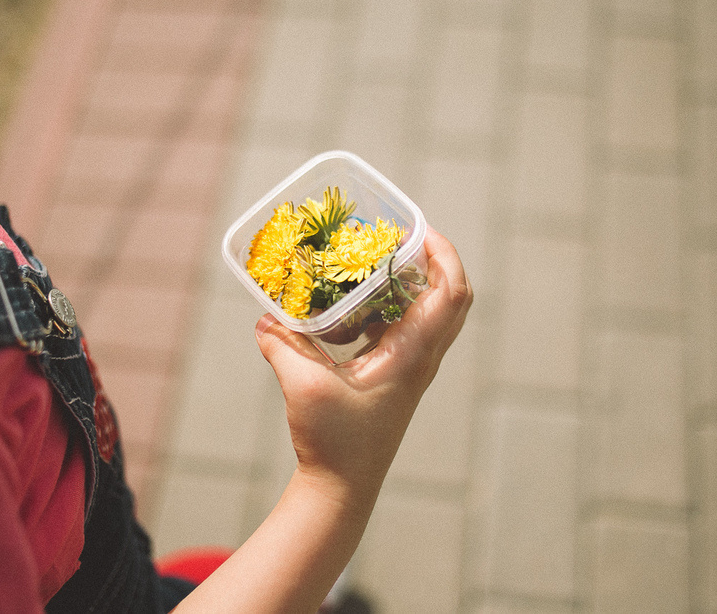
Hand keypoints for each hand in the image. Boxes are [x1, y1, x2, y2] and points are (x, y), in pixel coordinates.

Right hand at [255, 227, 472, 499]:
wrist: (343, 488)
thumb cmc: (334, 442)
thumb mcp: (304, 387)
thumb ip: (283, 345)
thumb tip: (264, 316)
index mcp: (413, 353)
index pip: (450, 291)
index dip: (443, 252)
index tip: (415, 228)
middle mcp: (422, 357)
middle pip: (451, 296)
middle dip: (433, 260)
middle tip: (398, 238)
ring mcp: (412, 367)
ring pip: (431, 312)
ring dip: (413, 281)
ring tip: (375, 260)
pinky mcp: (396, 375)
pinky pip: (406, 328)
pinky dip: (390, 305)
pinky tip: (353, 303)